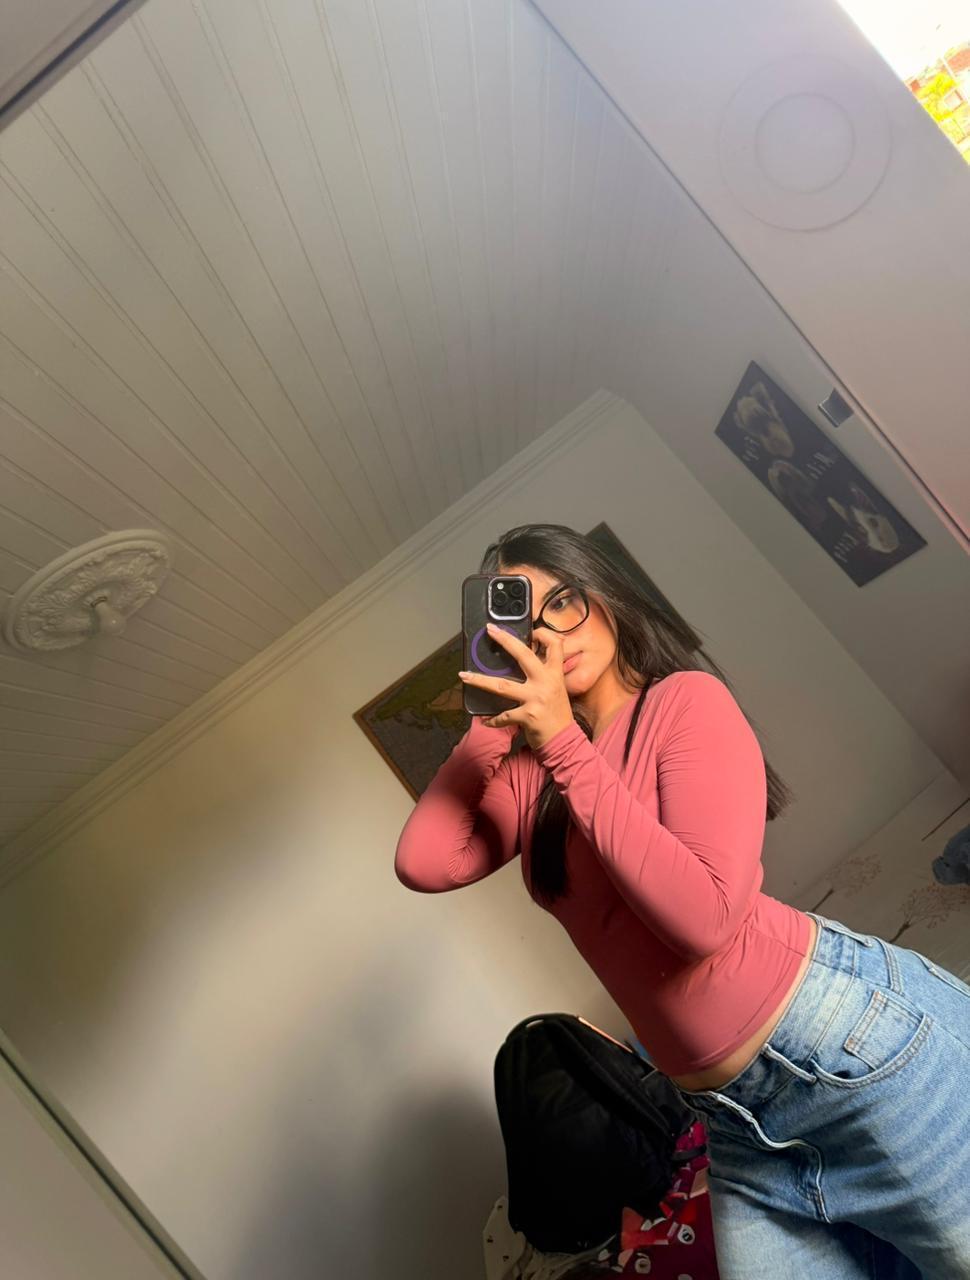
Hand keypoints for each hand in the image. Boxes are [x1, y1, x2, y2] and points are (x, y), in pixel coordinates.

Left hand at [458, 623, 574, 751]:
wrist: (564, 740)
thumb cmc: (557, 714)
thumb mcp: (556, 688)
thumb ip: (544, 674)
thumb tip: (524, 659)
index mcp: (555, 673)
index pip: (555, 646)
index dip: (544, 634)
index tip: (532, 630)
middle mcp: (546, 682)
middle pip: (523, 655)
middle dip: (505, 640)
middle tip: (491, 630)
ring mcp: (536, 698)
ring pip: (502, 686)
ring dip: (480, 680)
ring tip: (464, 676)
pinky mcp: (528, 716)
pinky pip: (504, 716)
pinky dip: (493, 719)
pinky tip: (485, 721)